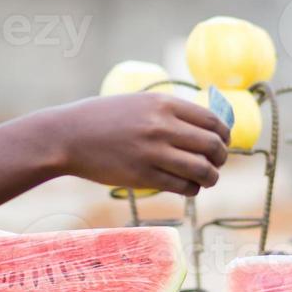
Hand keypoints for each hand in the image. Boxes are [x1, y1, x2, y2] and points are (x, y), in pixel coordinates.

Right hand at [52, 93, 229, 196]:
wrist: (68, 136)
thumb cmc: (103, 119)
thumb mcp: (139, 102)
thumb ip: (169, 112)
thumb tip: (205, 128)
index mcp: (163, 103)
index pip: (212, 121)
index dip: (224, 135)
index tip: (222, 143)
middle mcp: (162, 126)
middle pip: (213, 146)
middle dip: (220, 158)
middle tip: (216, 164)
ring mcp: (153, 152)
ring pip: (202, 170)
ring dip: (210, 177)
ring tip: (205, 179)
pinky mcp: (143, 176)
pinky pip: (182, 186)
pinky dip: (191, 189)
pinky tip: (187, 187)